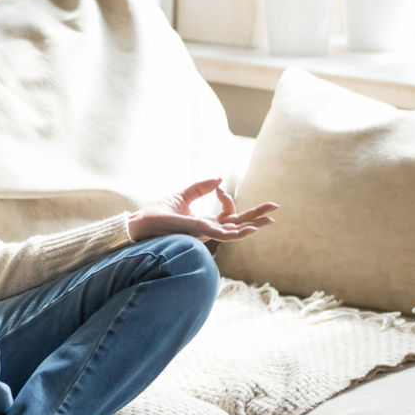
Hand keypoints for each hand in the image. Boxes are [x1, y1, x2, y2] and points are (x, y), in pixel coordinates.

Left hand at [129, 178, 276, 242]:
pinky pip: (218, 236)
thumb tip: (219, 179)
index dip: (228, 200)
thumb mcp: (181, 197)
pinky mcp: (194, 234)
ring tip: (268, 222)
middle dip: (256, 216)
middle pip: (237, 223)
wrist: (137, 225)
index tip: (218, 188)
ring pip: (232, 232)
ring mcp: (201, 234)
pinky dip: (234, 233)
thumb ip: (200, 188)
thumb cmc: (156, 215)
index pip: (227, 213)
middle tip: (276, 209)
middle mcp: (206, 230)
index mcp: (204, 222)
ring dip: (250, 226)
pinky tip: (247, 229)